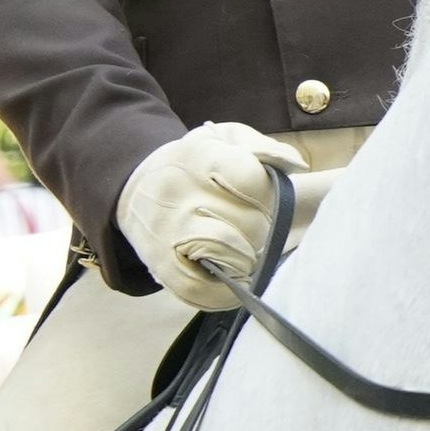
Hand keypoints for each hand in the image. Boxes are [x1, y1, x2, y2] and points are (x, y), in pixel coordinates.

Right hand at [119, 122, 305, 309]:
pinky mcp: (161, 267)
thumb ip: (261, 147)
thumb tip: (294, 165)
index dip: (269, 194)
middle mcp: (178, 194)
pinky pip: (203, 290)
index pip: (253, 180)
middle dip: (264, 227)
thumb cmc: (193, 165)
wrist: (135, 189)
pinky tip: (234, 278)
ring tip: (244, 248)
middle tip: (254, 224)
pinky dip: (227, 292)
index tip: (263, 198)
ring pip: (235, 255)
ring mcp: (168, 233)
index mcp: (197, 156)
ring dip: (250, 256)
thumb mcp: (223, 138)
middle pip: (252, 223)